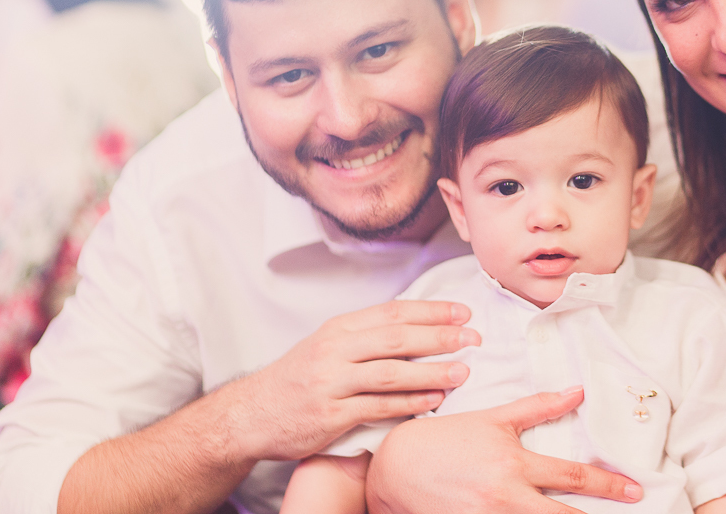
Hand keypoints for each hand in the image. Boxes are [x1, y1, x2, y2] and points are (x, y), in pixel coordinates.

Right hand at [220, 299, 479, 462]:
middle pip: (397, 338)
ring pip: (391, 372)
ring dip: (432, 371)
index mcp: (339, 328)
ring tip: (463, 372)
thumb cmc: (299, 379)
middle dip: (440, 336)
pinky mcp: (330, 414)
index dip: (432, 311)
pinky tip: (434, 401)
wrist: (252, 414)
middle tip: (473, 338)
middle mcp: (335, 350)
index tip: (463, 312)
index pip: (393, 312)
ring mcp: (331, 382)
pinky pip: (378, 407)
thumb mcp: (328, 346)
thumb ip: (368, 337)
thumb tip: (421, 329)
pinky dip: (410, 403)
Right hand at [365, 387, 643, 513]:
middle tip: (629, 512)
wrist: (396, 469)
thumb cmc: (446, 441)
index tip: (634, 490)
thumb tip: (577, 392)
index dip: (607, 484)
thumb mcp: (492, 419)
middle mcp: (505, 498)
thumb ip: (537, 407)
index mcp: (514, 465)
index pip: (572, 476)